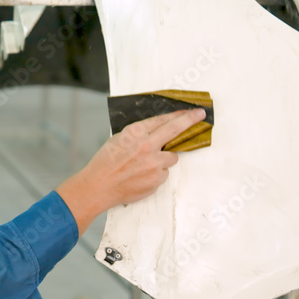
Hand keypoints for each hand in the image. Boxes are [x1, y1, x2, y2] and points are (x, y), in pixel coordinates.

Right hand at [56, 108, 205, 233]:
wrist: (98, 186)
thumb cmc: (104, 162)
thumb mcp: (117, 139)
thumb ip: (138, 135)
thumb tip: (156, 132)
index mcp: (135, 133)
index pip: (162, 120)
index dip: (178, 114)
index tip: (190, 111)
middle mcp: (147, 145)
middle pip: (175, 130)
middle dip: (189, 120)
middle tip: (200, 115)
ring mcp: (154, 163)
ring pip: (172, 157)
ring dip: (164, 158)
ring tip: (145, 164)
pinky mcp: (157, 179)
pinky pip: (164, 173)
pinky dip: (156, 173)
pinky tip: (141, 176)